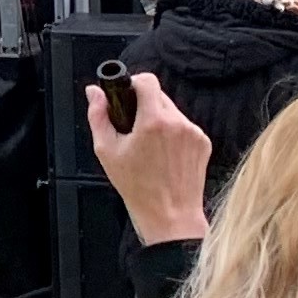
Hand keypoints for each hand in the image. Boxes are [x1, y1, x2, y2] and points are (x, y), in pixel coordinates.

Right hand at [86, 73, 211, 249]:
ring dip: (159, 120)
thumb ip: (98, 116)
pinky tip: (164, 154)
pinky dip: (173, 134)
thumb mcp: (106, 151)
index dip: (133, 83)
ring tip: (150, 146)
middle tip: (133, 128)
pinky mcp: (203, 143)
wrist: (171, 216)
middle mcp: (178, 123)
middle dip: (144, 106)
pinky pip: (184, 127)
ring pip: (172, 111)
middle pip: (159, 95)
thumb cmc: (138, 188)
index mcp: (154, 122)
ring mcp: (194, 133)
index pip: (147, 80)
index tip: (126, 95)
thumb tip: (93, 92)